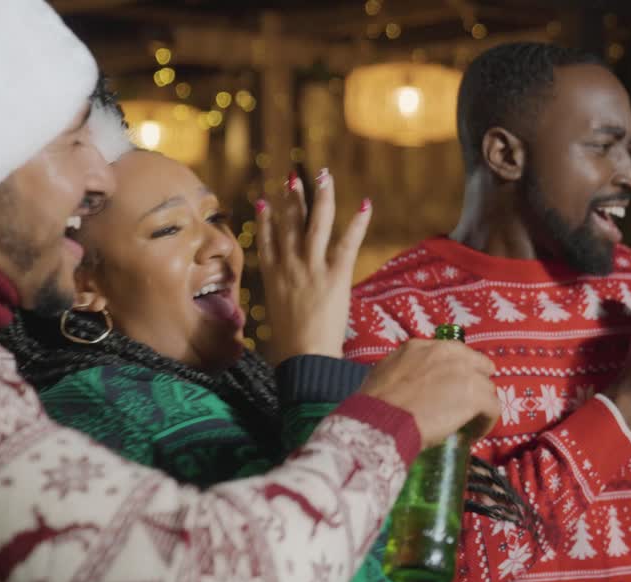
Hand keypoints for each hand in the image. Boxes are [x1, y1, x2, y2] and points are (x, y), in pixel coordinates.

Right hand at [256, 169, 371, 362]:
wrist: (304, 356)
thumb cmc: (290, 347)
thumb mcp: (277, 317)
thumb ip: (281, 300)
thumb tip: (285, 300)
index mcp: (272, 277)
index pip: (267, 241)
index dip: (266, 219)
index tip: (264, 201)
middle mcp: (289, 265)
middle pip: (290, 223)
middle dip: (293, 199)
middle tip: (295, 177)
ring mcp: (311, 267)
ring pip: (316, 222)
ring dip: (321, 196)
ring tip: (324, 175)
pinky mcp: (335, 275)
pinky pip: (348, 242)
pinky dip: (359, 222)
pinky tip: (366, 204)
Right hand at [359, 338, 499, 446]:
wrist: (382, 420)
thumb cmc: (375, 404)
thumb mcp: (384, 375)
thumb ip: (403, 371)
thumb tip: (407, 385)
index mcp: (422, 347)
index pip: (453, 354)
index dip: (456, 372)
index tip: (453, 388)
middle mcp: (447, 353)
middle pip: (477, 365)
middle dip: (476, 383)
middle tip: (470, 404)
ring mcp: (465, 373)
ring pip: (487, 388)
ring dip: (480, 406)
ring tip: (470, 423)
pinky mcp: (476, 395)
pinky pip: (493, 408)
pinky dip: (486, 422)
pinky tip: (475, 434)